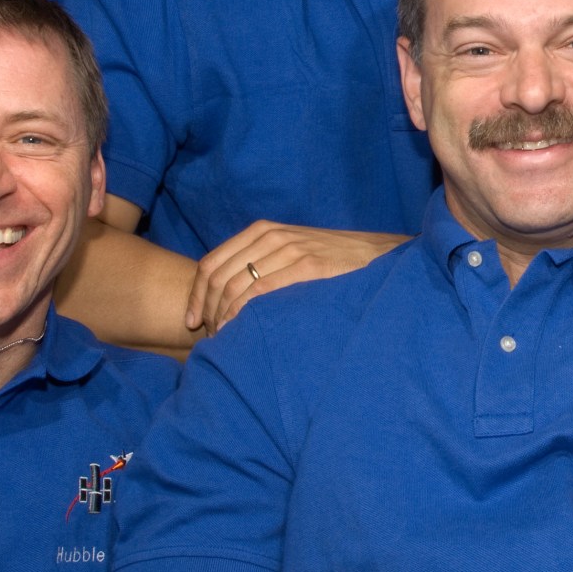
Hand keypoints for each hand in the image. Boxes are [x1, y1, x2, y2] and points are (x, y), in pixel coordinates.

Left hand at [187, 223, 408, 332]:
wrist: (379, 256)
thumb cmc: (333, 261)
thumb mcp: (292, 251)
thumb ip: (262, 262)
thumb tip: (226, 294)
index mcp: (263, 231)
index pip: (212, 263)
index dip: (196, 294)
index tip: (193, 321)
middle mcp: (273, 237)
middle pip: (218, 277)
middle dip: (206, 310)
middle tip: (208, 337)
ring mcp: (291, 250)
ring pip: (236, 286)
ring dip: (223, 318)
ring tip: (224, 340)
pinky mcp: (309, 267)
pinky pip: (262, 292)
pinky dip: (244, 314)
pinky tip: (242, 331)